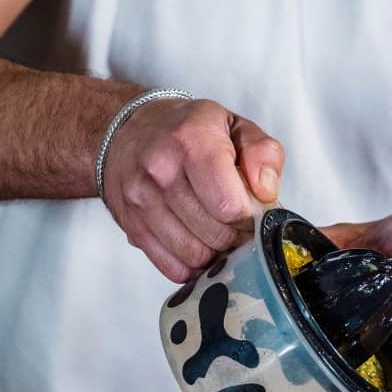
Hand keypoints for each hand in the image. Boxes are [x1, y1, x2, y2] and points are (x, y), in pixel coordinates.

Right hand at [101, 97, 283, 281]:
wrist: (125, 132)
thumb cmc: (186, 130)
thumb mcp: (234, 125)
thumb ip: (263, 153)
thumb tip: (266, 192)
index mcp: (192, 140)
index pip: (230, 205)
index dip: (249, 217)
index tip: (251, 212)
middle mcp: (161, 170)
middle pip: (215, 234)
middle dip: (235, 237)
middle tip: (238, 226)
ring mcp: (140, 200)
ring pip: (194, 255)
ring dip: (214, 253)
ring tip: (218, 234)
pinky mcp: (130, 225)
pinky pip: (172, 267)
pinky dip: (191, 264)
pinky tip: (197, 244)